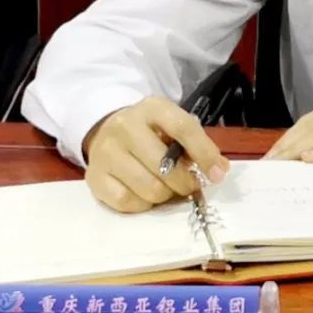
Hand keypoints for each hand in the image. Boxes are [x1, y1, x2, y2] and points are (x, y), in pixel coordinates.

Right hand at [83, 96, 226, 212]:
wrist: (106, 130)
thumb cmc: (150, 131)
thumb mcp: (173, 126)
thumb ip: (196, 144)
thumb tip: (219, 170)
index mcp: (152, 108)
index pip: (183, 128)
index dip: (204, 153)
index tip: (217, 174)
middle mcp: (125, 126)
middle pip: (166, 166)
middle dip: (185, 182)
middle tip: (189, 184)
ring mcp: (106, 151)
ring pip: (149, 188)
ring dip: (165, 195)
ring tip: (166, 187)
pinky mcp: (94, 176)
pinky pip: (127, 202)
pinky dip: (143, 204)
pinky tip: (145, 193)